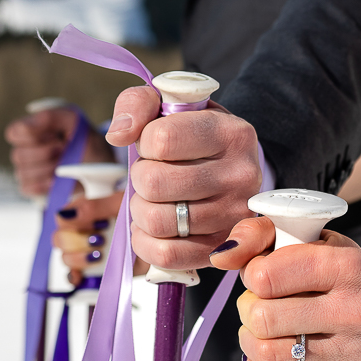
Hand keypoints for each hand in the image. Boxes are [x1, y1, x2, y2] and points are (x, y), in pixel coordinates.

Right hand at [4, 108, 113, 197]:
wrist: (100, 163)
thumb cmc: (83, 138)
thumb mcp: (73, 120)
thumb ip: (49, 117)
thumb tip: (25, 126)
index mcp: (30, 130)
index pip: (13, 133)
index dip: (31, 135)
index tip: (54, 135)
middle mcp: (24, 150)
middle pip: (18, 155)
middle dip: (46, 152)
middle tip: (64, 149)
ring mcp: (26, 170)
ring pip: (23, 173)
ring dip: (49, 168)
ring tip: (64, 163)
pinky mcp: (32, 187)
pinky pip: (28, 188)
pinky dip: (46, 184)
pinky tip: (59, 179)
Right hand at [52, 191, 141, 285]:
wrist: (160, 238)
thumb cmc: (139, 215)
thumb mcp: (120, 204)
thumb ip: (94, 207)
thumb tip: (68, 213)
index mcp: (85, 213)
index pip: (62, 217)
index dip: (71, 221)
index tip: (95, 223)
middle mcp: (82, 232)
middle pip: (60, 239)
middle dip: (76, 241)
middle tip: (99, 240)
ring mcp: (86, 252)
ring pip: (66, 258)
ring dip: (80, 258)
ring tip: (100, 255)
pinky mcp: (93, 270)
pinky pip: (74, 277)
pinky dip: (76, 277)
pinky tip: (83, 275)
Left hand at [104, 87, 262, 272]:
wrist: (228, 168)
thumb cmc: (193, 135)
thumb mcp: (171, 106)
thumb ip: (139, 104)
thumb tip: (118, 135)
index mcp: (233, 133)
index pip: (162, 139)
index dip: (143, 142)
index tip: (153, 143)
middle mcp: (242, 175)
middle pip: (155, 183)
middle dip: (139, 177)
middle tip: (151, 173)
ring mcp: (234, 215)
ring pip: (156, 221)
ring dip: (140, 209)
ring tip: (153, 198)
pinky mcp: (220, 248)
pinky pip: (166, 255)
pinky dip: (145, 242)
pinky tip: (151, 226)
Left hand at [209, 218, 360, 360]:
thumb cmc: (331, 269)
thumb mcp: (302, 236)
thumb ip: (257, 235)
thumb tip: (221, 258)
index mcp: (346, 265)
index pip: (267, 275)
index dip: (251, 274)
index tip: (261, 275)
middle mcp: (356, 309)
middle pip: (264, 318)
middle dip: (248, 310)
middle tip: (258, 305)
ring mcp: (353, 350)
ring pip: (269, 356)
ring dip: (250, 342)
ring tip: (259, 331)